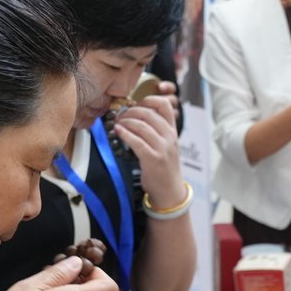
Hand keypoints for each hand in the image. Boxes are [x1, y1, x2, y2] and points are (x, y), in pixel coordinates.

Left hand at [113, 93, 183, 209]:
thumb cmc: (164, 167)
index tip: (136, 104)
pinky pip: (136, 141)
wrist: (170, 191)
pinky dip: (125, 134)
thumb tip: (137, 115)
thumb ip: (158, 130)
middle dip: (130, 111)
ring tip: (117, 124)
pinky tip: (118, 132)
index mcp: (173, 131)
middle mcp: (169, 137)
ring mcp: (162, 148)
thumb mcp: (167, 145)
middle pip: (148, 113)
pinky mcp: (152, 159)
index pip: (164, 105)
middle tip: (121, 115)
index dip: (148, 100)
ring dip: (125, 122)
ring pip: (141, 126)